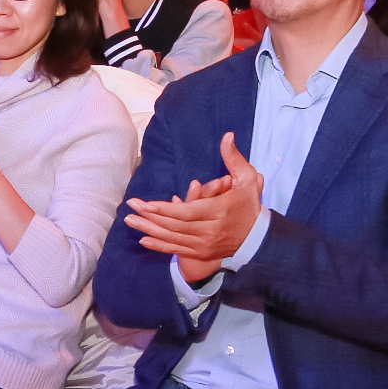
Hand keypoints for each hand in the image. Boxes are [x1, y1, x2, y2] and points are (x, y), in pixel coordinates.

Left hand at [124, 133, 264, 283]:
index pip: (187, 212)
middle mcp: (209, 231)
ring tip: (130, 220)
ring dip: (149, 230)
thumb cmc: (249, 205)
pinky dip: (159, 246)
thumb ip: (233, 158)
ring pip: (172, 238)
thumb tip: (227, 136)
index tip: (146, 204)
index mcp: (218, 212)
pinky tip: (144, 239)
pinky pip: (177, 250)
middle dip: (150, 216)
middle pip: (175, 225)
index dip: (165, 210)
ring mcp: (204, 244)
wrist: (258, 238)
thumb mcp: (247, 179)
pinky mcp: (201, 253)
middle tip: (130, 206)